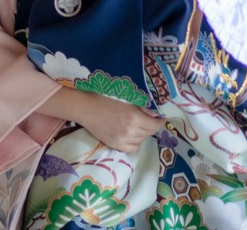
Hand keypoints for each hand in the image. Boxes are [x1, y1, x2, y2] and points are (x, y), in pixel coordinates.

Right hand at [38, 87, 162, 152]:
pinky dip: (134, 142)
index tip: (160, 117)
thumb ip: (142, 107)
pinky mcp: (115, 145)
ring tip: (137, 125)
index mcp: (134, 117)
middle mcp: (130, 130)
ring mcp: (122, 140)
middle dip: (151, 126)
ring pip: (141, 140)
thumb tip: (157, 114)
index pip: (155, 124)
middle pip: (149, 133)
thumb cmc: (105, 98)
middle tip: (149, 119)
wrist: (85, 108)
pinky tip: (130, 134)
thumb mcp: (125, 99)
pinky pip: (132, 147)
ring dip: (143, 133)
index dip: (160, 121)